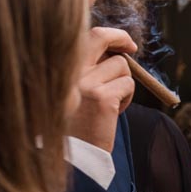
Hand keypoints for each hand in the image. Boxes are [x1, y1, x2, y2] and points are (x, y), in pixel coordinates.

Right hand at [67, 26, 137, 151]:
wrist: (74, 157)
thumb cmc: (75, 124)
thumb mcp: (74, 92)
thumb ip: (87, 69)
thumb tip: (116, 49)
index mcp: (58, 68)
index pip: (84, 36)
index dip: (108, 35)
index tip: (122, 42)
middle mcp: (67, 71)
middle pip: (100, 37)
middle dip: (121, 38)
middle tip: (132, 48)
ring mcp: (83, 84)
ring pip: (121, 66)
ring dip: (124, 83)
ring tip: (111, 103)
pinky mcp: (102, 99)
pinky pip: (128, 84)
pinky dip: (127, 97)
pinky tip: (113, 113)